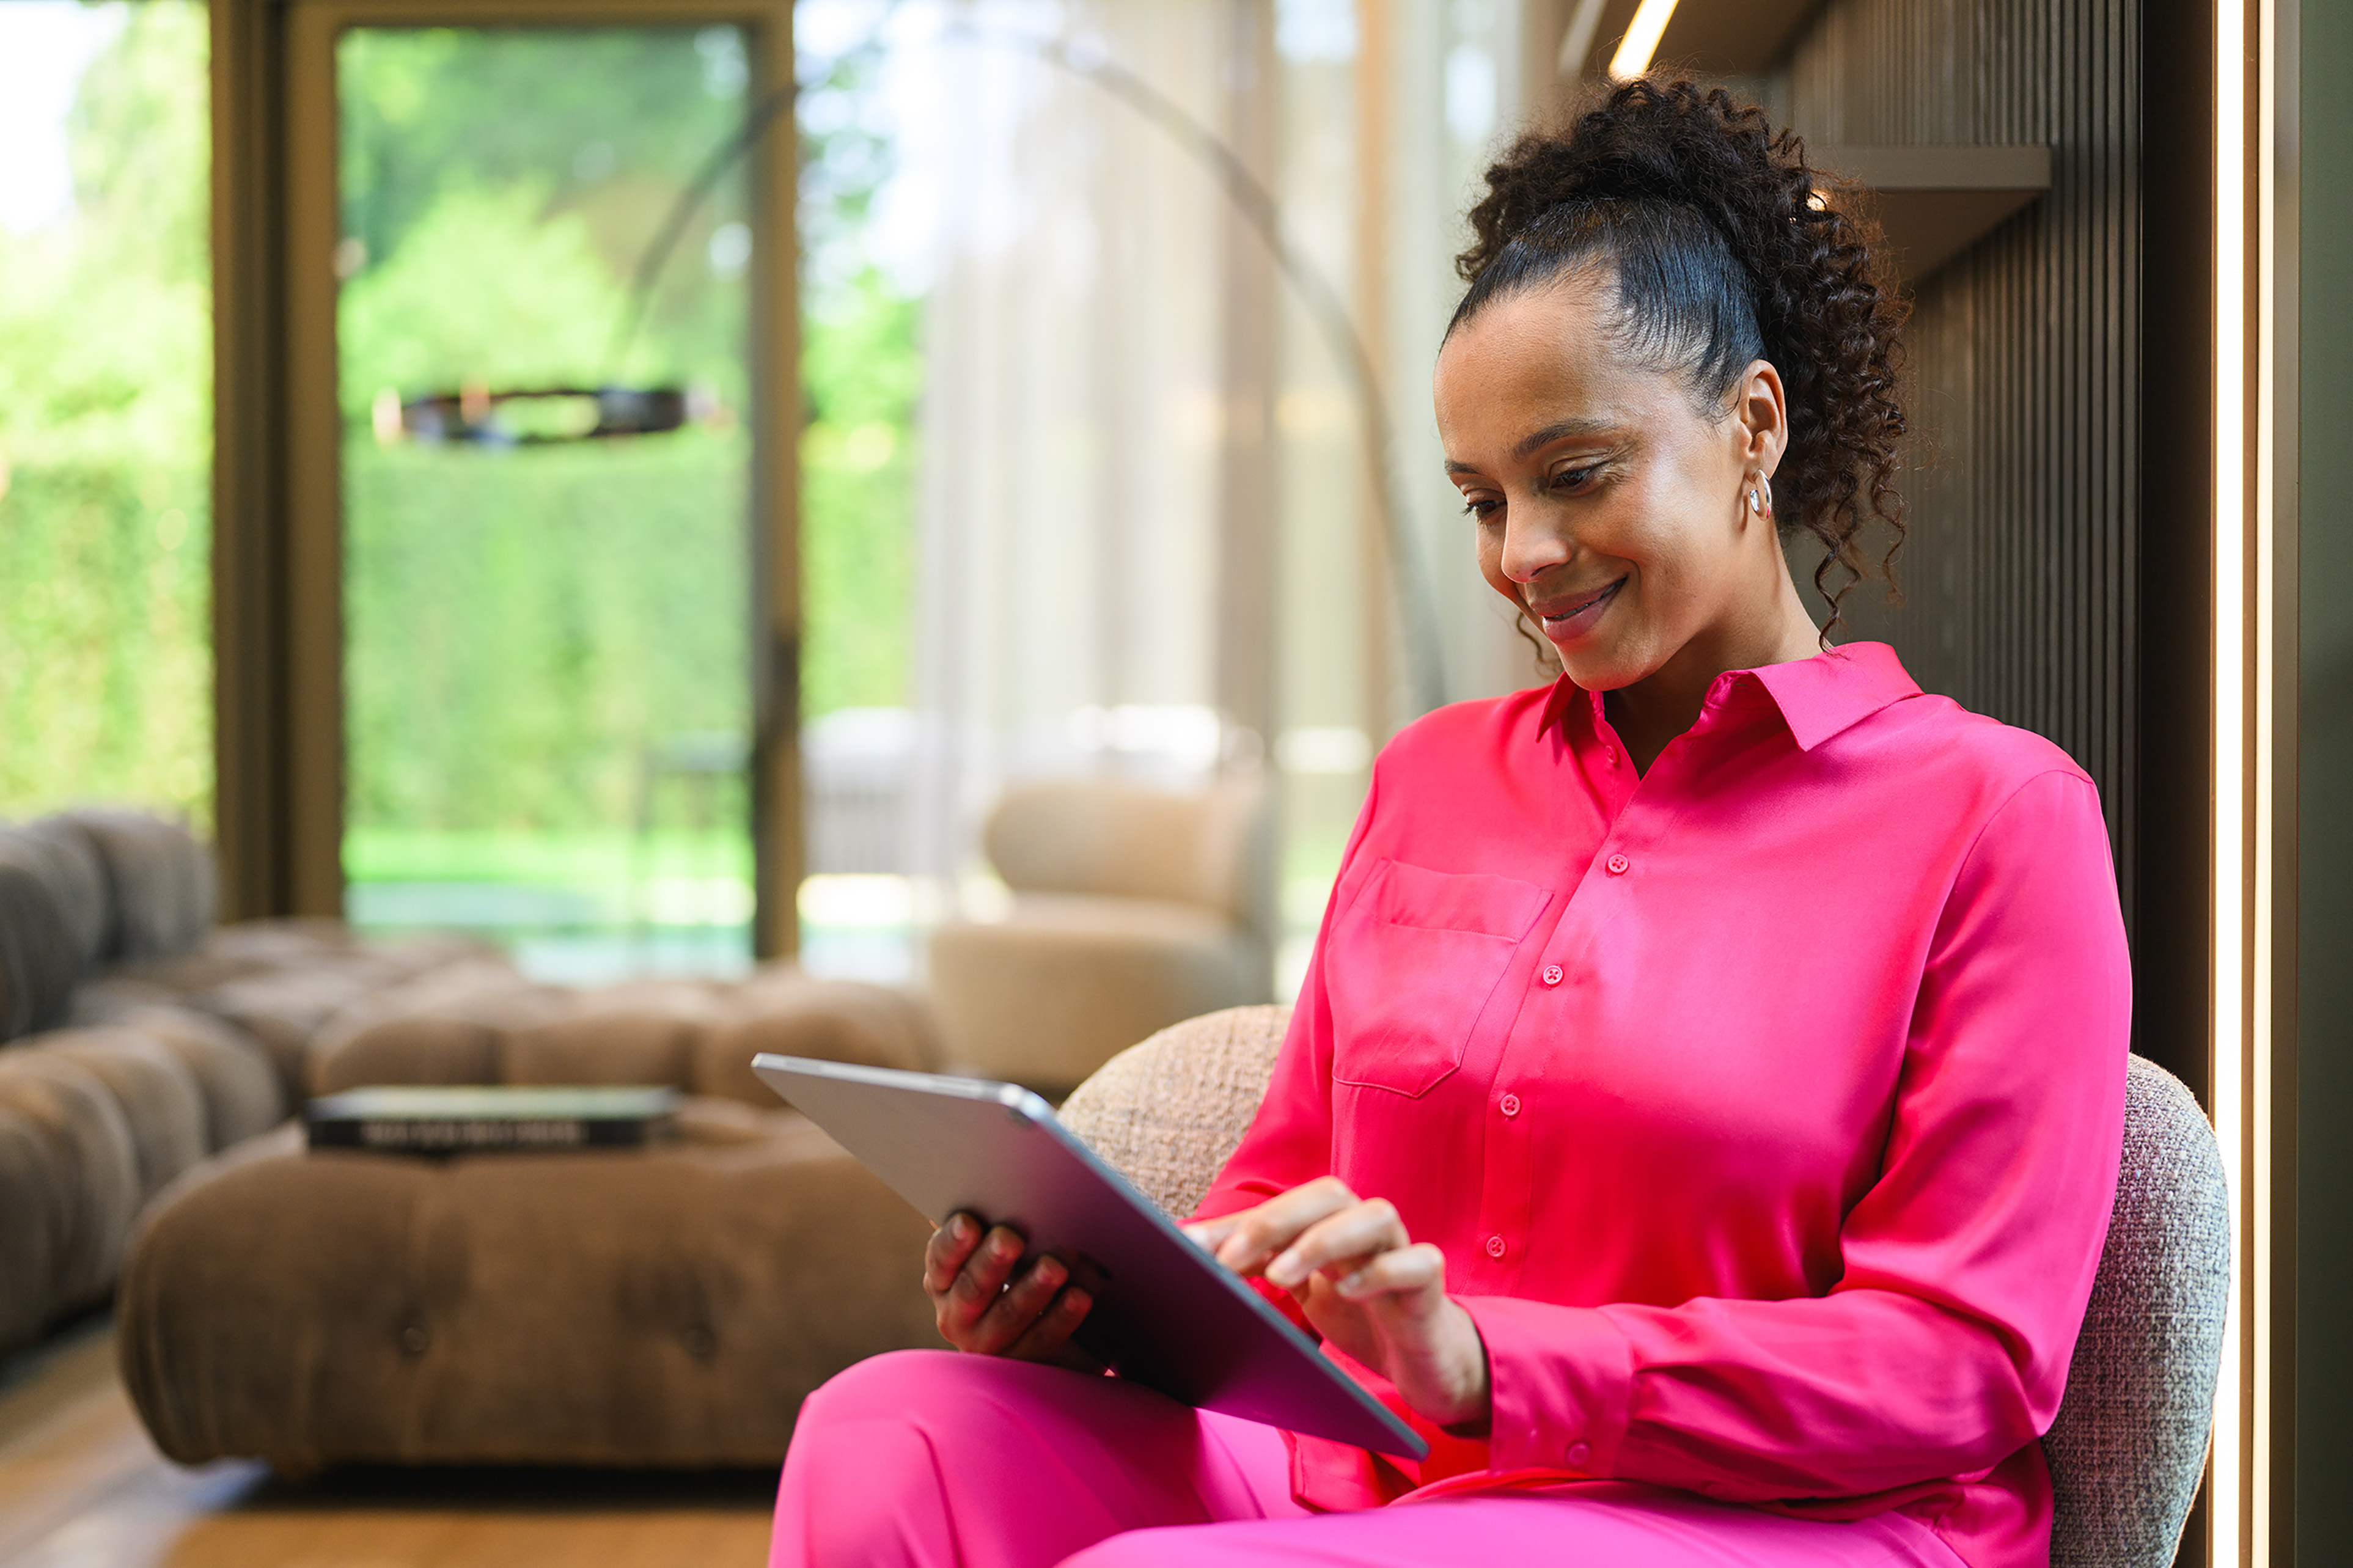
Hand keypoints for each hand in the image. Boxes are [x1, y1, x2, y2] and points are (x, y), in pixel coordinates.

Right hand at [922, 1212, 1098, 1367]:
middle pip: (973, 1288)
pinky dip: (1061, 1318)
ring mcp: (987, 1345)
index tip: (970, 1221)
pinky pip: (1042, 1342)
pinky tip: (1080, 1297)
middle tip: (1012, 1238)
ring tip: (1055, 1266)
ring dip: (1032, 1290)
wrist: (1037, 1328)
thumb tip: (999, 1188)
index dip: (953, 1241)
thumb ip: (991, 1228)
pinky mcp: (1021, 1365)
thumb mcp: (996, 1250)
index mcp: (942, 1280)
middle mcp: (956, 1316)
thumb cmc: (1014, 1267)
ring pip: (1008, 1317)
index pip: (940, 1259)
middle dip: (992, 1262)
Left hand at [1183, 1177, 1489, 1430]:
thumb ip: (1257, 1268)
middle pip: (1327, 1195)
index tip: (1188, 1247)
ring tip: (1279, 1276)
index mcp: (1329, 1225)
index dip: (1233, 1225)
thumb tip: (1188, 1252)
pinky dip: (1383, 1270)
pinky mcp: (1431, 1285)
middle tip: (1229, 1261)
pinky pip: (1417, 1262)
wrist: (1425, 1359)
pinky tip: (1350, 1292)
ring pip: (1376, 1215)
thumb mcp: (1301, 1293)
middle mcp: (1364, 1228)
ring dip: (1322, 1240)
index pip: (1279, 1209)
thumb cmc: (1360, 1316)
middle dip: (1273, 1222)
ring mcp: (1401, 1251)